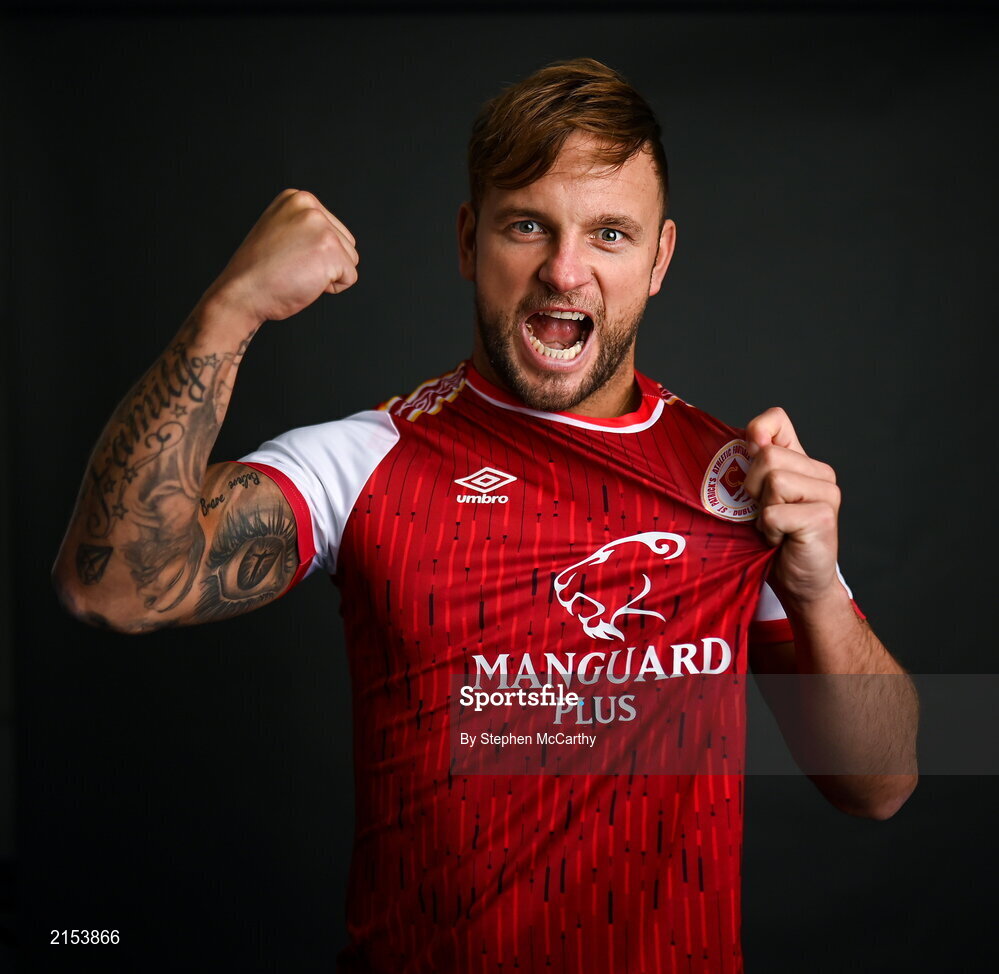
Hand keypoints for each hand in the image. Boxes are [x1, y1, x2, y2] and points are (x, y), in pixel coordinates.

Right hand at [206, 189, 358, 324]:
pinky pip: (350, 278)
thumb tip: (331, 234)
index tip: (289, 254)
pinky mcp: (330, 251)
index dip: (315, 251)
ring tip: (299, 272)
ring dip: (329, 274)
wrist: (243, 292)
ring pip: (350, 259)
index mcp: (297, 198)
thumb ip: (304, 225)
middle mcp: (310, 207)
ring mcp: (322, 228)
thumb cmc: (259, 271)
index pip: (333, 228)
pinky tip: (305, 282)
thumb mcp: (280, 229)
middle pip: (346, 243)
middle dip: (326, 262)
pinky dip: (332, 288)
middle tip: (294, 266)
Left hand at [743, 407, 841, 604]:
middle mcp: (819, 472)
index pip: (777, 419)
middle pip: (767, 455)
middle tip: (762, 513)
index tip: (748, 461)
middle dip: (751, 488)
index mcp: (800, 461)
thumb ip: (748, 468)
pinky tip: (779, 540)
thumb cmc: (772, 541)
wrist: (799, 583)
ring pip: (773, 479)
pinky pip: (774, 513)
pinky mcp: (823, 516)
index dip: (756, 433)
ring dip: (761, 511)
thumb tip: (742, 438)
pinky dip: (767, 531)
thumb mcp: (753, 500)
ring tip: (773, 527)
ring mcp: (826, 492)